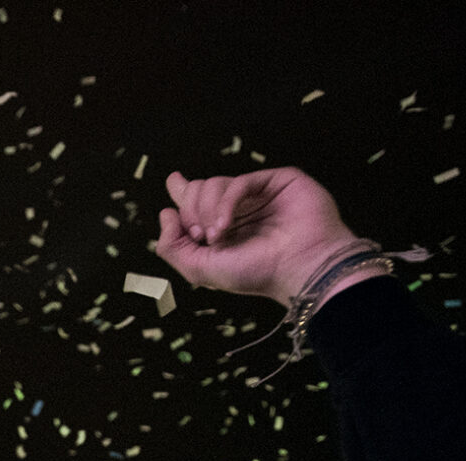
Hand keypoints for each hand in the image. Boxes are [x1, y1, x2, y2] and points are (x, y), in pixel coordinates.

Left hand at [153, 168, 360, 305]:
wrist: (299, 267)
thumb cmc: (256, 273)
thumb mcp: (200, 269)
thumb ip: (173, 246)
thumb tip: (165, 213)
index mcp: (223, 227)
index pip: (195, 200)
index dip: (181, 191)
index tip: (174, 190)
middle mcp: (239, 209)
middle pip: (198, 190)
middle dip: (191, 211)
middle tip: (200, 235)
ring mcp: (257, 195)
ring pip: (213, 183)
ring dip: (206, 210)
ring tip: (216, 235)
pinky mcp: (276, 181)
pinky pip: (238, 182)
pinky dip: (225, 203)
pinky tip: (225, 225)